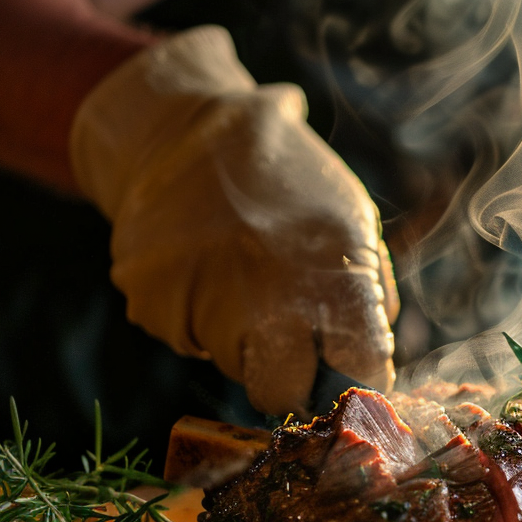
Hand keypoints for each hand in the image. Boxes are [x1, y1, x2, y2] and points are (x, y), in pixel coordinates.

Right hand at [69, 26, 399, 415]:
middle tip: (289, 342)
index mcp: (333, 280)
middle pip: (284, 393)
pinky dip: (196, 315)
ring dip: (241, 337)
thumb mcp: (353, 221)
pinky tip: (201, 266)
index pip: (359, 373)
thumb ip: (369, 296)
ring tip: (239, 275)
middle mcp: (267, 301)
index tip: (345, 361)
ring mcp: (202, 305)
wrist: (181, 128)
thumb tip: (370, 365)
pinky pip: (185, 338)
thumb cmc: (286, 180)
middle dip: (291, 379)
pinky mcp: (150, 304)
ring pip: (231, 364)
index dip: (356, 374)